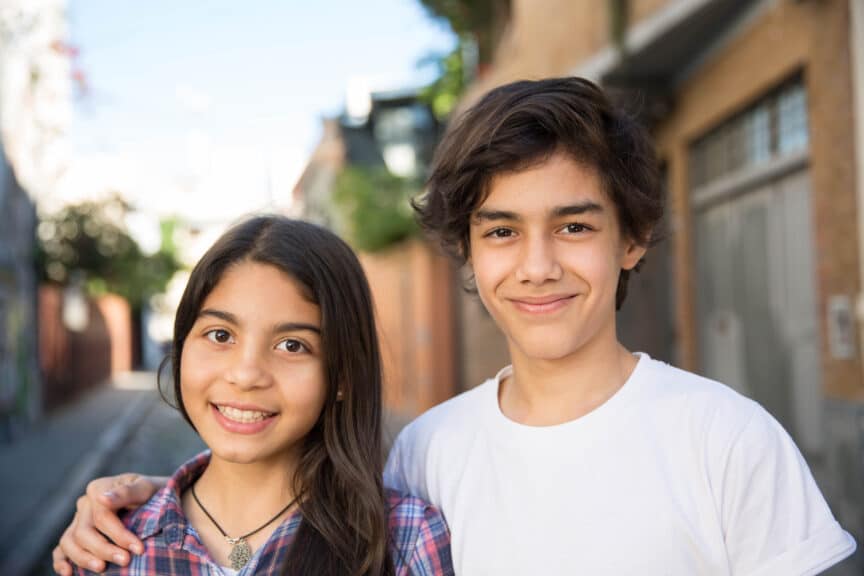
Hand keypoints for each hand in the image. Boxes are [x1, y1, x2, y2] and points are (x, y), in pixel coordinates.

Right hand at [51, 473, 166, 574]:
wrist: (157, 499)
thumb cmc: (152, 493)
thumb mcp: (145, 488)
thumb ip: (125, 492)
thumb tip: (102, 498)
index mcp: (98, 489)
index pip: (102, 516)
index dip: (119, 535)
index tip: (138, 549)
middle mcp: (84, 504)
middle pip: (84, 532)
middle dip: (104, 549)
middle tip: (125, 561)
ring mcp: (78, 520)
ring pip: (69, 542)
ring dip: (83, 558)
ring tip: (102, 569)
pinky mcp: (76, 535)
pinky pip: (61, 549)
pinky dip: (61, 562)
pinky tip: (69, 573)